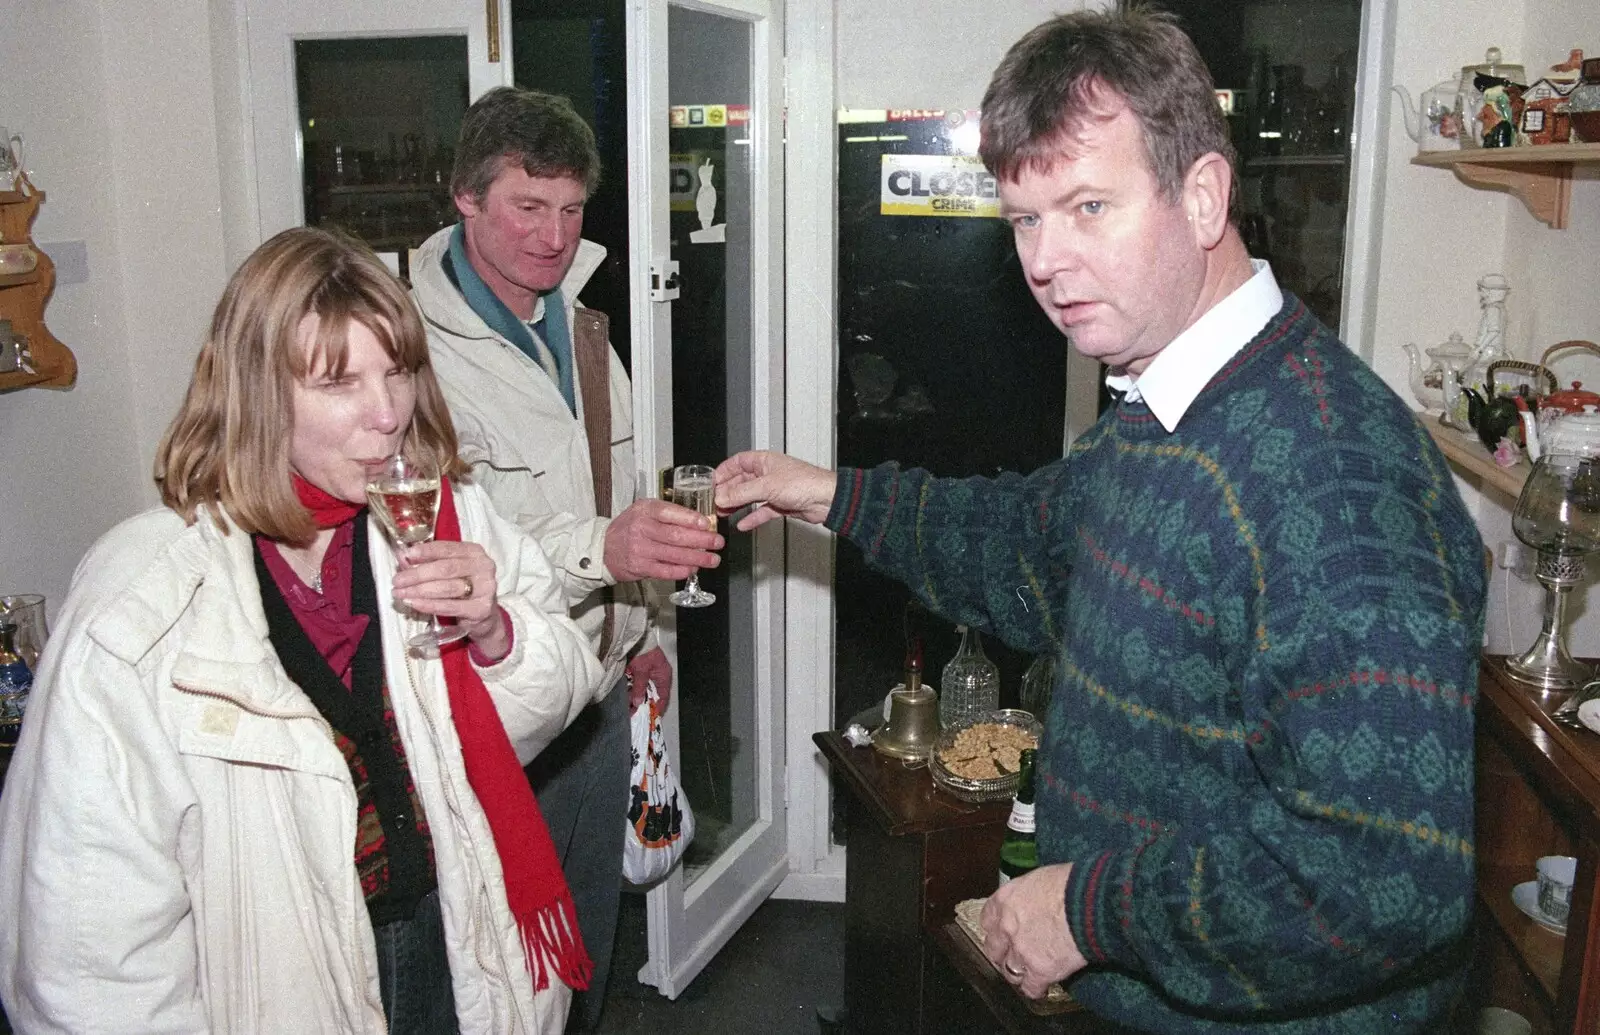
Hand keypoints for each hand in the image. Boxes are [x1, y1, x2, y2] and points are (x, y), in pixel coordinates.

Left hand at [391, 540, 508, 658]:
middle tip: (397, 580)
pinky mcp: (481, 609)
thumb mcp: (450, 570)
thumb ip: (429, 562)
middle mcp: (484, 567)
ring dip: (419, 591)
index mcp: (475, 552)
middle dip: (417, 574)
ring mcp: (485, 589)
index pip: (448, 548)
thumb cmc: (463, 587)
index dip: (426, 551)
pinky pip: (449, 606)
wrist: (484, 615)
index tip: (406, 555)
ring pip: (447, 588)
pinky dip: (428, 605)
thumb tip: (402, 557)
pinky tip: (413, 603)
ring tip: (400, 593)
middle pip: (446, 569)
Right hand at [603, 498, 723, 582]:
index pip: (671, 513)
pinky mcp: (640, 567)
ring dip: (697, 558)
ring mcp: (640, 549)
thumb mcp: (644, 511)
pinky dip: (682, 571)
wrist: (603, 548)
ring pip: (674, 555)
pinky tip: (694, 569)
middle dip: (702, 540)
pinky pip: (666, 570)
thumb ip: (668, 514)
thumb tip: (699, 522)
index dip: (691, 519)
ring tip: (713, 559)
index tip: (707, 524)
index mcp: (645, 510)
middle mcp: (642, 528)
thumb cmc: (629, 527)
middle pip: (677, 535)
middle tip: (718, 543)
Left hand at [626, 646, 672, 712]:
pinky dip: (633, 692)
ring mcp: (649, 674)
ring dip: (637, 699)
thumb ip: (639, 687)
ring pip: (644, 691)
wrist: (634, 637)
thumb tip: (637, 703)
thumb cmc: (642, 652)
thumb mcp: (641, 671)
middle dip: (644, 705)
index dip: (657, 708)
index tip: (649, 718)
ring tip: (628, 710)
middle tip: (634, 715)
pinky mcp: (640, 672)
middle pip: (652, 695)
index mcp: (664, 676)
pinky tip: (626, 699)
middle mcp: (658, 677)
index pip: (663, 697)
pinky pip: (638, 685)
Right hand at [713, 451, 835, 530]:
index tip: (711, 483)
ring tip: (723, 513)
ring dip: (736, 505)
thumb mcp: (766, 486)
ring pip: (750, 497)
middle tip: (713, 502)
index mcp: (764, 461)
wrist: (826, 500)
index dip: (723, 471)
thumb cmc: (804, 483)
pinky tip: (743, 524)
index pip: (737, 462)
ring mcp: (774, 489)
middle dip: (727, 491)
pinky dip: (752, 517)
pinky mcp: (781, 504)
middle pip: (741, 481)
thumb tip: (721, 496)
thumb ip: (741, 493)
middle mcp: (768, 473)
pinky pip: (762, 511)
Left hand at [979, 864, 1088, 999]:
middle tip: (1014, 955)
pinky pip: (1030, 988)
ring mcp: (1021, 951)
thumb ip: (1031, 894)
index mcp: (1006, 899)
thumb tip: (1038, 900)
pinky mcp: (1040, 971)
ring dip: (1018, 972)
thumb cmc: (1073, 884)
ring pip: (1009, 971)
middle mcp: (1007, 926)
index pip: (988, 919)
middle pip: (993, 948)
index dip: (996, 928)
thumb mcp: (1042, 878)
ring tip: (1028, 974)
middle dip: (1002, 953)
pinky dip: (1036, 989)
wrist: (1090, 903)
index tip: (1003, 932)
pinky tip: (1043, 987)